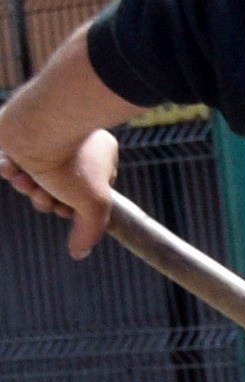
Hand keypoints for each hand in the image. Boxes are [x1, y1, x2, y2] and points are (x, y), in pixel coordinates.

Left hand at [0, 43, 132, 263]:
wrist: (37, 127)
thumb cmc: (69, 162)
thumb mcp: (92, 204)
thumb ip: (89, 231)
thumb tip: (79, 253)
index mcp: (99, 156)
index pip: (85, 191)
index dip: (70, 206)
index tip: (64, 206)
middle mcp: (74, 146)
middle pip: (56, 187)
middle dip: (44, 197)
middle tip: (42, 193)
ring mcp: (46, 139)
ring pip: (33, 175)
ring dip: (26, 185)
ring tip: (23, 178)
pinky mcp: (19, 135)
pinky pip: (12, 159)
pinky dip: (9, 168)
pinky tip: (10, 167)